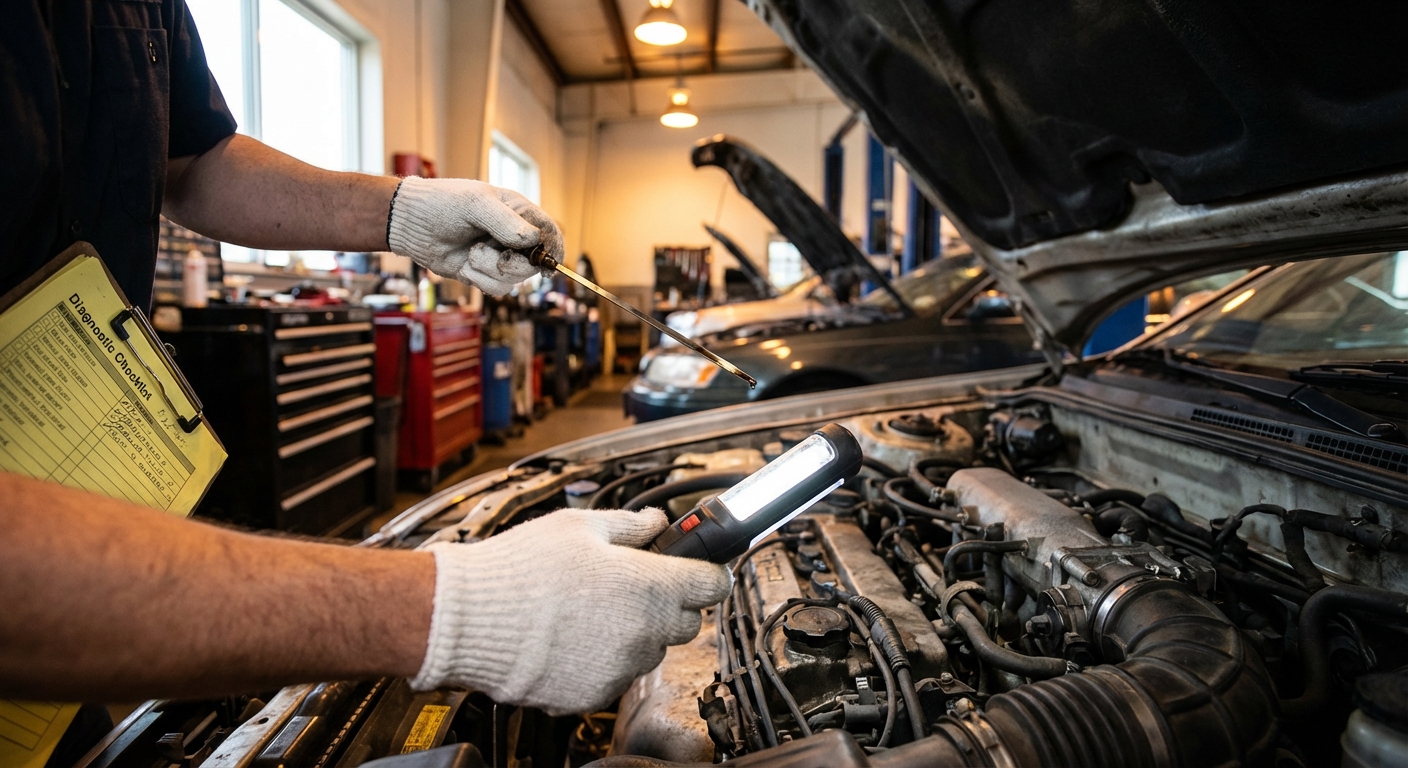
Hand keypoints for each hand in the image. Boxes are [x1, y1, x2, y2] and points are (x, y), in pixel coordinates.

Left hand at [386, 176, 565, 294]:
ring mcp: (499, 255)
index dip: (553, 250)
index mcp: (519, 213)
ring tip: (470, 256)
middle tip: (483, 253)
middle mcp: (514, 236)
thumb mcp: (475, 204)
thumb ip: (506, 222)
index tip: (544, 264)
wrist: (410, 223)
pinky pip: (498, 288)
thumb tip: (533, 241)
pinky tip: (464, 267)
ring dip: (490, 272)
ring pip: (516, 279)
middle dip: (512, 264)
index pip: (550, 233)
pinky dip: (481, 282)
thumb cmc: (442, 203)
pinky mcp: (484, 273)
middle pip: (535, 263)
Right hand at [410, 508, 731, 714]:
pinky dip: (604, 658)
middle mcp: (643, 633)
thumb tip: (657, 522)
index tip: (702, 568)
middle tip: (632, 583)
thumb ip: (631, 525)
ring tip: (590, 609)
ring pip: (649, 650)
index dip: (709, 572)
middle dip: (668, 601)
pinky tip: (572, 636)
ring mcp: (619, 669)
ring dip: (635, 632)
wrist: (468, 619)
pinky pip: (616, 675)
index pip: (713, 585)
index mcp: (649, 585)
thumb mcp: (580, 527)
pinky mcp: (593, 695)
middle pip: (685, 621)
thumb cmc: (520, 570)